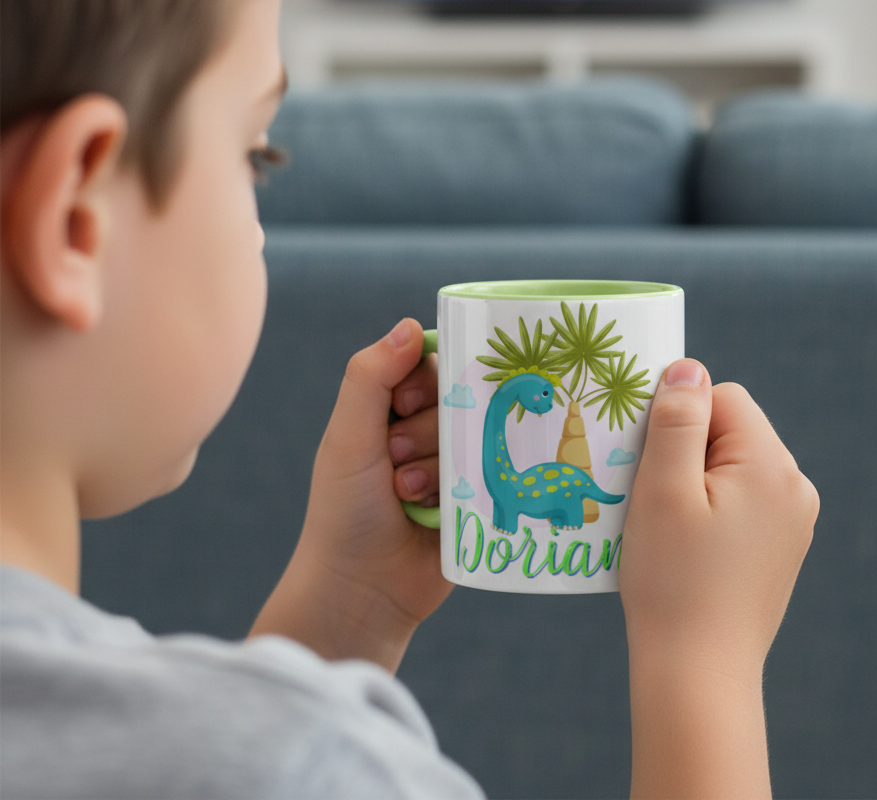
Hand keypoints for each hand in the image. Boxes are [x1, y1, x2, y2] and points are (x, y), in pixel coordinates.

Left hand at [251, 318, 450, 671]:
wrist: (361, 591)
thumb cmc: (343, 511)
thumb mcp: (348, 438)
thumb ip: (369, 378)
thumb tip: (408, 325)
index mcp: (390, 409)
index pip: (430, 364)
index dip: (424, 380)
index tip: (401, 407)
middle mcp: (425, 432)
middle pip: (457, 398)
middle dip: (425, 432)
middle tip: (394, 462)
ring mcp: (454, 465)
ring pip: (476, 436)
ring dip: (439, 467)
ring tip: (408, 497)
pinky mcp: (478, 498)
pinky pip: (494, 473)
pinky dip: (465, 490)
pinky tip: (438, 513)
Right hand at [620, 358, 818, 798]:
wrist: (698, 673)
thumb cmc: (672, 579)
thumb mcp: (662, 489)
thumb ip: (676, 420)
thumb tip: (688, 367)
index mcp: (772, 465)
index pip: (722, 398)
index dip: (677, 418)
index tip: (648, 460)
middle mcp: (795, 487)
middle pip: (728, 430)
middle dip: (683, 449)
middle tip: (650, 496)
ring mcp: (793, 521)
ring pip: (729, 465)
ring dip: (691, 479)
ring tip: (663, 525)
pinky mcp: (779, 547)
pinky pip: (738, 499)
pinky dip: (706, 507)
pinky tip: (683, 545)